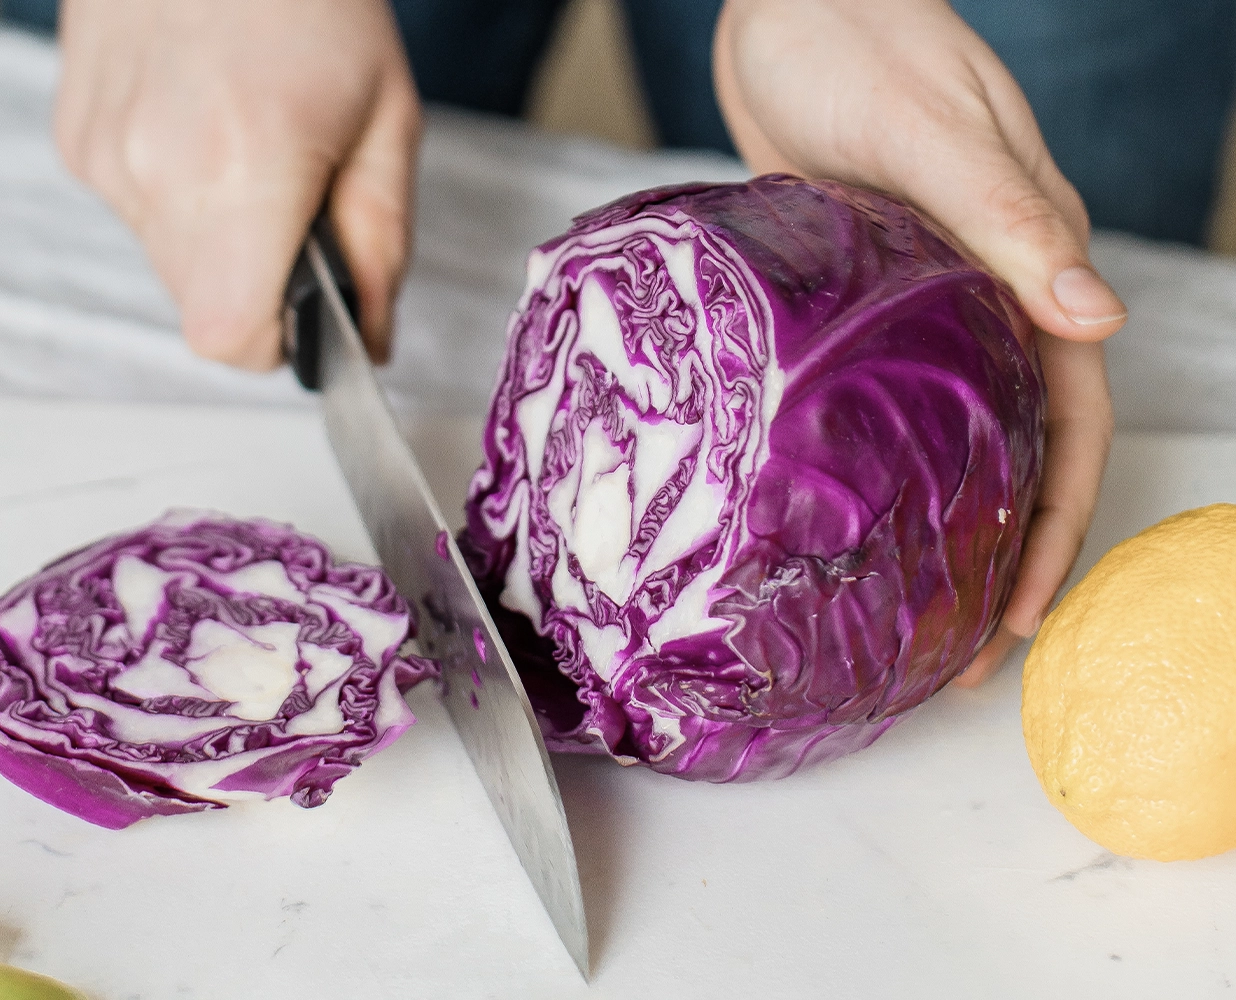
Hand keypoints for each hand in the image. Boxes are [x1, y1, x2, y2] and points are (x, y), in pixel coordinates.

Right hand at [54, 0, 420, 367]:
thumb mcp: (388, 121)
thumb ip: (382, 247)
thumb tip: (369, 341)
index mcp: (245, 168)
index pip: (231, 337)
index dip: (277, 342)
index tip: (308, 310)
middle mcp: (155, 170)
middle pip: (202, 309)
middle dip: (257, 285)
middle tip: (293, 203)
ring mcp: (103, 154)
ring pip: (169, 264)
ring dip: (217, 238)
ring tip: (247, 146)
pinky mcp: (74, 139)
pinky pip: (137, 212)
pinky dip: (177, 195)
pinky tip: (201, 124)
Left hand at [713, 0, 1121, 684]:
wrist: (786, 4)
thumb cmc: (860, 43)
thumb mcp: (933, 128)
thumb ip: (1007, 217)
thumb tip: (1096, 313)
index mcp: (1028, 262)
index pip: (1072, 419)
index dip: (1058, 523)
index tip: (1026, 616)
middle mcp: (985, 294)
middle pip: (1018, 447)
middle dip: (1004, 555)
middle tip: (958, 655)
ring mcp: (921, 301)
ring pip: (952, 432)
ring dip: (942, 523)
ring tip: (907, 613)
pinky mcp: (856, 299)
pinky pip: (882, 399)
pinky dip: (877, 463)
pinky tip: (840, 514)